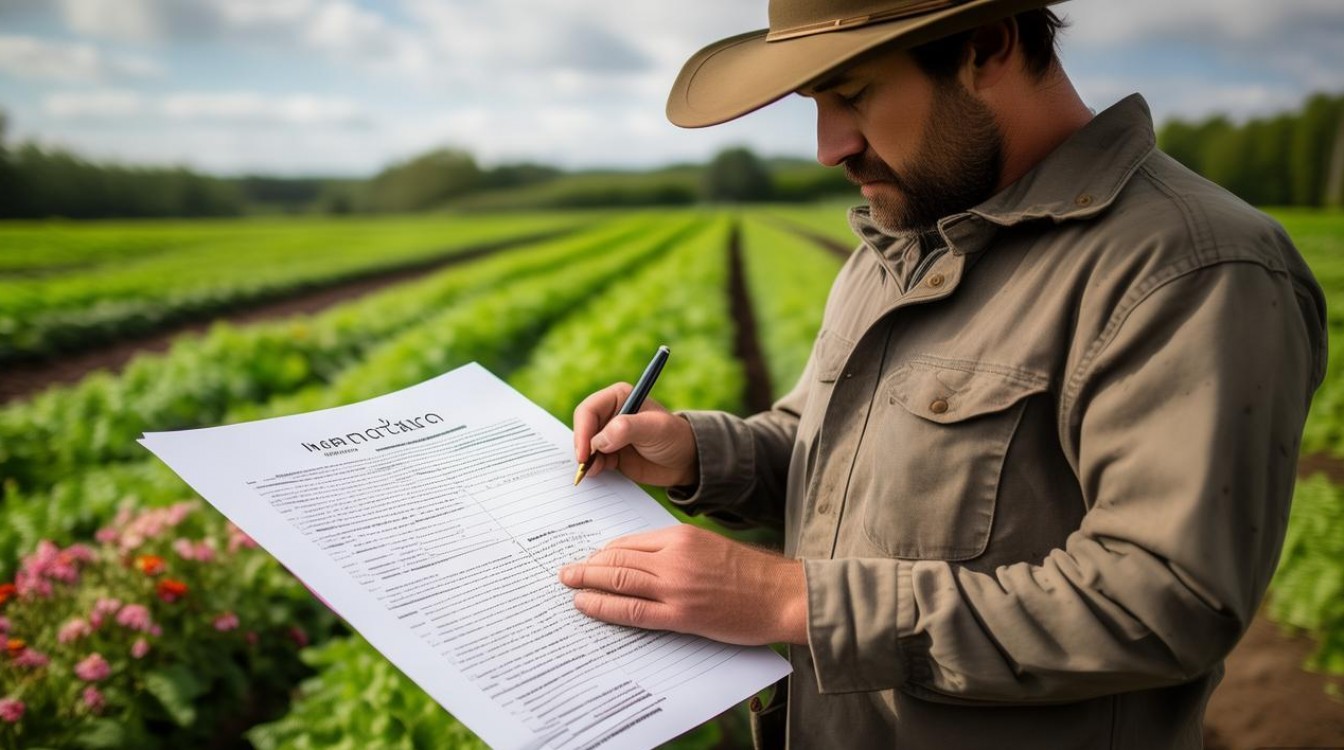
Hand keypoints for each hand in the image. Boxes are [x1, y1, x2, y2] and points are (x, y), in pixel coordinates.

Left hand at [558, 525, 807, 645]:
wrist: (781, 595)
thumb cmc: (750, 574)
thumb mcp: (710, 546)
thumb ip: (677, 550)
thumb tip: (641, 561)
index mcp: (681, 536)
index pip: (629, 542)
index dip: (603, 552)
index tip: (588, 558)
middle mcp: (674, 557)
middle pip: (617, 558)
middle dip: (587, 566)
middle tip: (564, 572)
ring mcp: (676, 587)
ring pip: (619, 580)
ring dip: (587, 583)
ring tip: (568, 585)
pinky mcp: (681, 615)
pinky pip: (632, 610)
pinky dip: (604, 607)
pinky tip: (586, 606)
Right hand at [573, 382, 697, 486]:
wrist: (686, 461)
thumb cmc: (674, 436)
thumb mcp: (654, 428)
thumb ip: (627, 429)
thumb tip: (598, 441)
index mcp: (618, 397)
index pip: (589, 410)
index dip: (582, 431)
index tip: (585, 453)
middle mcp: (610, 414)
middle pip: (583, 428)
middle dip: (581, 447)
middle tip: (585, 466)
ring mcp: (609, 435)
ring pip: (585, 446)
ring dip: (587, 460)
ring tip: (594, 471)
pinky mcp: (611, 454)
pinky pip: (593, 461)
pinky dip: (592, 468)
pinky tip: (599, 473)